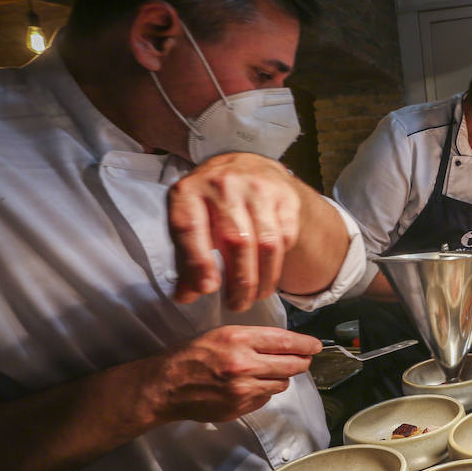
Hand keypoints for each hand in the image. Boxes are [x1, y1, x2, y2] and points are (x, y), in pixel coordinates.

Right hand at [144, 326, 320, 423]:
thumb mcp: (222, 334)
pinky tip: (250, 386)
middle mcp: (244, 364)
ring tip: (267, 372)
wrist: (165, 385)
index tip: (315, 346)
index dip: (306, 344)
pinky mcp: (240, 407)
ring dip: (281, 377)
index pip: (285, 341)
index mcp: (238, 339)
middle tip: (303, 360)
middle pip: (292, 365)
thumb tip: (288, 344)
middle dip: (302, 362)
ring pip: (282, 383)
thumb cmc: (192, 355)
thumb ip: (254, 338)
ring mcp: (243, 389)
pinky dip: (264, 391)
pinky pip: (266, 398)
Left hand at [167, 153, 302, 310]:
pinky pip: (286, 237)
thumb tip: (185, 297)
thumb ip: (186, 261)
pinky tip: (268, 272)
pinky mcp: (284, 195)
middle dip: (240, 280)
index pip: (191, 228)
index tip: (208, 289)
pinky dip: (278, 261)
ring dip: (263, 278)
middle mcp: (223, 184)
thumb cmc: (209, 203)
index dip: (199, 262)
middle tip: (237, 305)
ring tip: (255, 297)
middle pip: (236, 240)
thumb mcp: (188, 224)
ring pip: (266, 242)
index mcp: (188, 192)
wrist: (244, 166)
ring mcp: (258, 188)